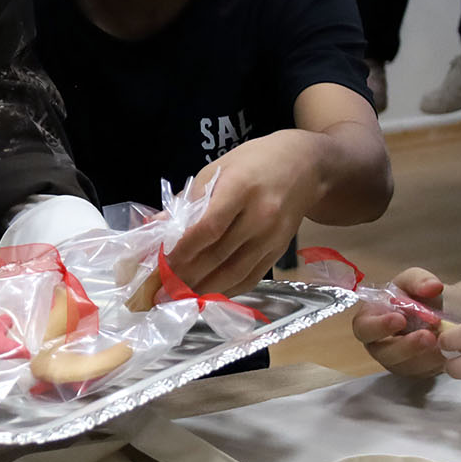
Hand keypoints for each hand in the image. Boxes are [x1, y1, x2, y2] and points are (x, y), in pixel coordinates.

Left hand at [167, 132, 323, 298]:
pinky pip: (251, 277)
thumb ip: (187, 200)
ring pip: (234, 272)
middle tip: (160, 290)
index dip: (183, 251)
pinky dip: (227, 290)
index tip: (160, 265)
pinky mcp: (279, 251)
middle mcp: (260, 215)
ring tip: (178, 298)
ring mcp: (272, 236)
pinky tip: (206, 294)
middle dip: (186, 276)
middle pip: (219, 255)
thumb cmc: (253, 163)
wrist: (304, 166)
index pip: (208, 228)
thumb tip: (156, 227)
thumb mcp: (216, 170)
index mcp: (240, 188)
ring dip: (203, 289)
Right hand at [353, 267, 449, 377]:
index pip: (364, 328)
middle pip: (384, 353)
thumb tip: (433, 287)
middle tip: (428, 336)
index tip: (400, 319)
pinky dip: (437, 363)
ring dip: (426, 356)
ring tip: (444, 343)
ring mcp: (396, 361)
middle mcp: (378, 344)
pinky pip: (424, 372)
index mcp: (370, 320)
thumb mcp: (415, 280)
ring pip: (406, 366)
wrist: (434, 312)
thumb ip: (420, 280)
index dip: (379, 326)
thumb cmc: (415, 295)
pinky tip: (450, 351)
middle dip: (407, 346)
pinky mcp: (415, 371)